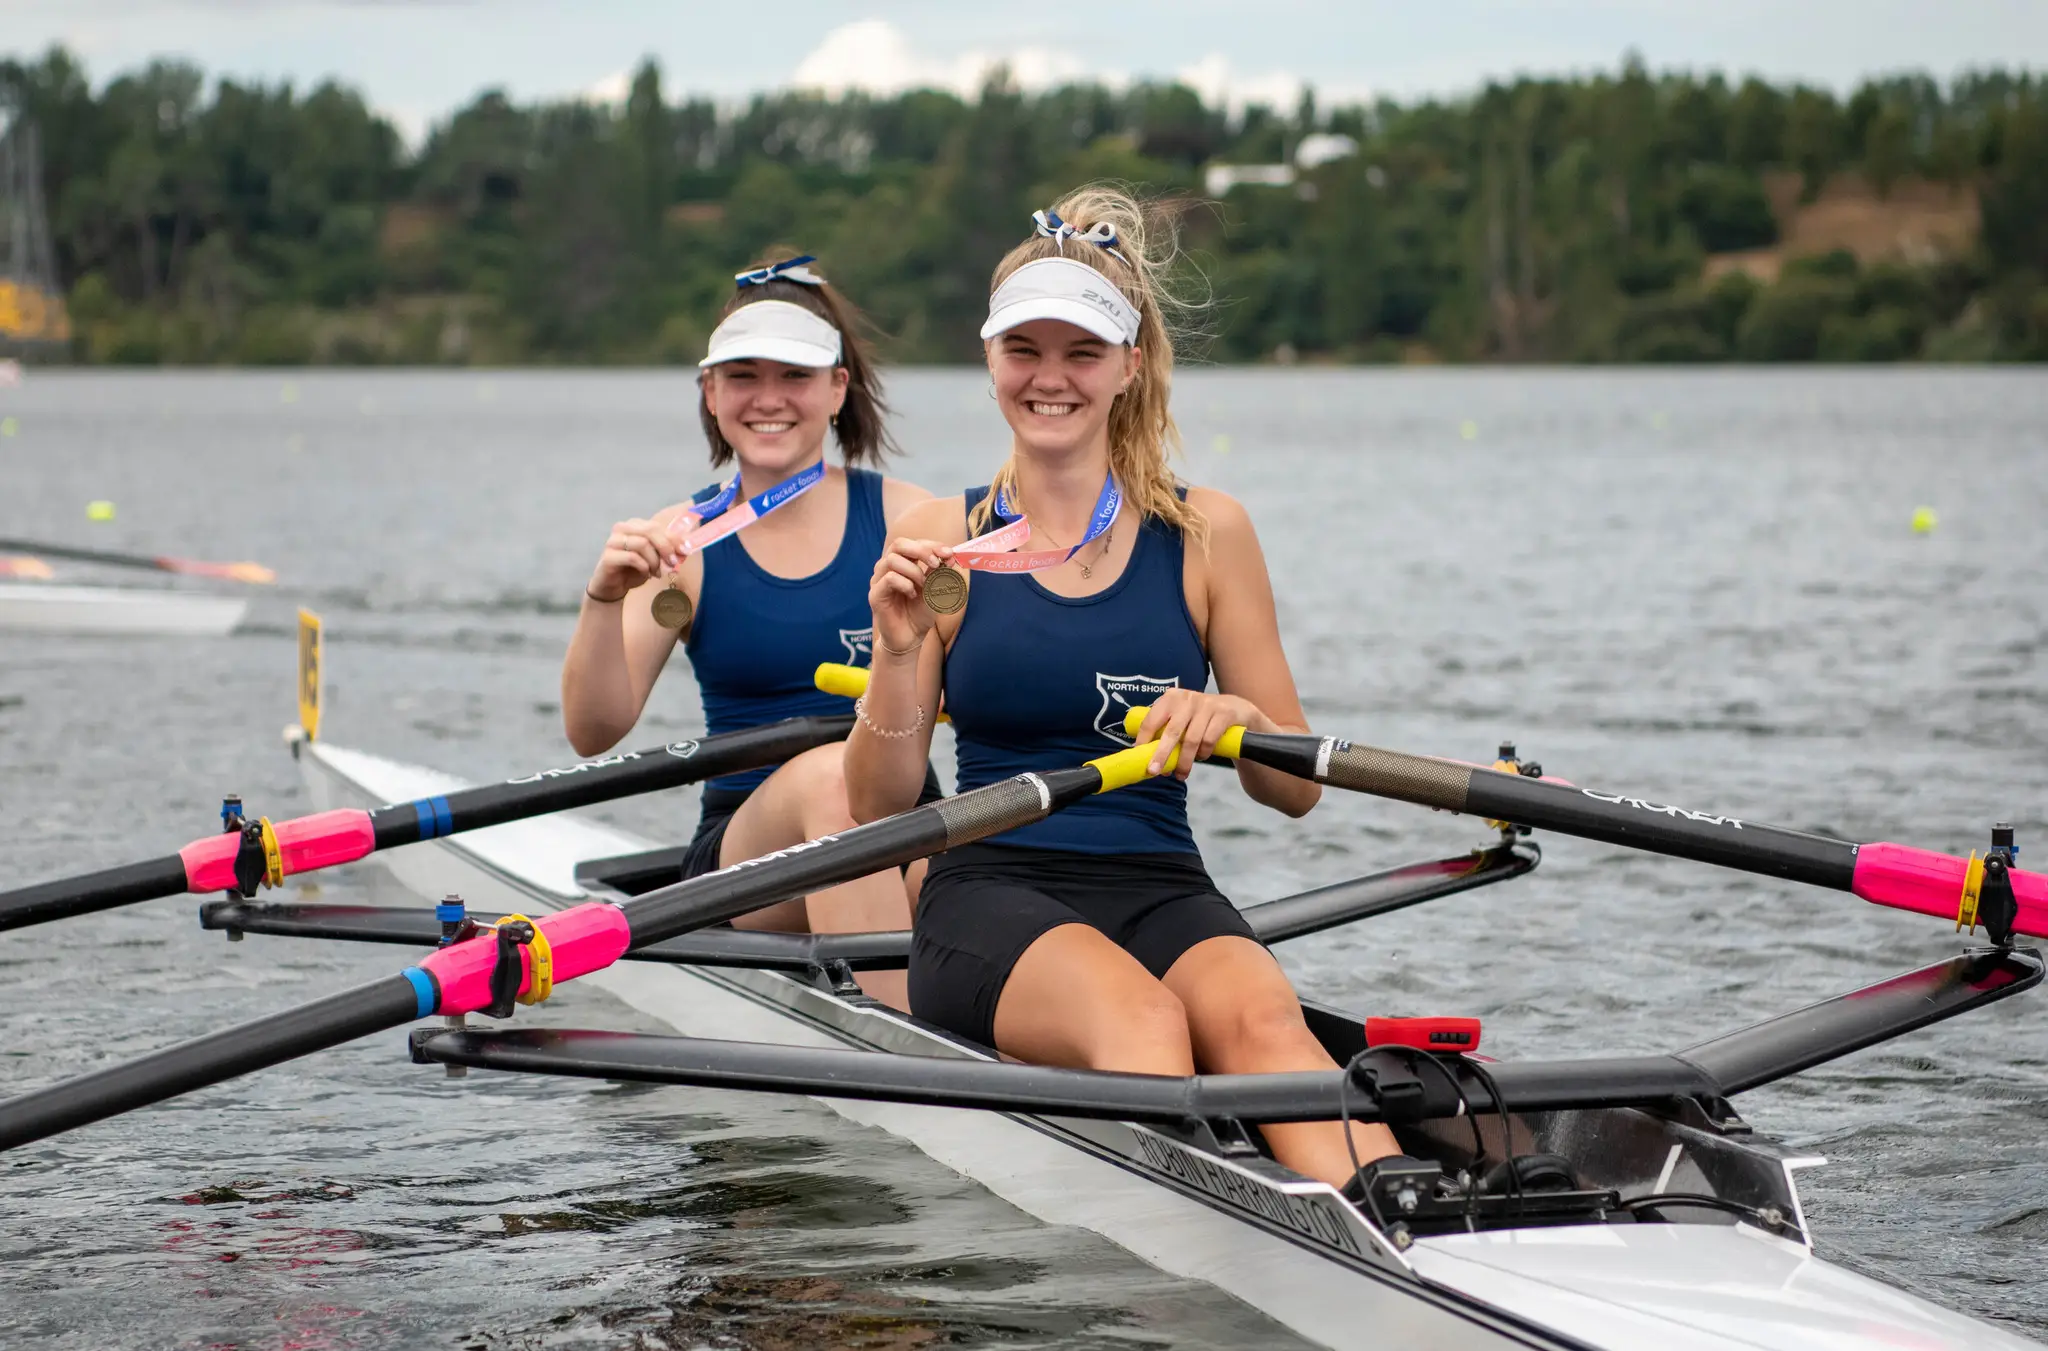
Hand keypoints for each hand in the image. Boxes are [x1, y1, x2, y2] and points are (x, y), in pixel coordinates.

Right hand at [588, 517, 680, 602]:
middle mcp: (622, 528)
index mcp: (634, 525)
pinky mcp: (608, 556)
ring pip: (642, 543)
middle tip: (673, 563)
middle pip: (650, 530)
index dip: (673, 538)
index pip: (657, 526)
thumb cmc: (635, 570)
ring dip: (654, 561)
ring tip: (657, 573)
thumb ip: (668, 550)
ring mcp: (613, 541)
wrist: (613, 586)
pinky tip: (646, 574)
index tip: (685, 551)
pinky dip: (644, 567)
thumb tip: (686, 547)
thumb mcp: (655, 558)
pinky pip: (632, 557)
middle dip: (666, 547)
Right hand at [868, 536, 953, 656]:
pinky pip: (888, 579)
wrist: (911, 637)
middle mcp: (888, 568)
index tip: (948, 553)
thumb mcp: (936, 590)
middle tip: (935, 563)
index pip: (914, 543)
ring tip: (923, 585)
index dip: (932, 545)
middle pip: (898, 544)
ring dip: (914, 570)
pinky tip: (913, 594)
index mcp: (903, 563)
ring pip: (892, 560)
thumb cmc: (921, 612)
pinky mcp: (875, 595)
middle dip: (920, 550)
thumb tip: (950, 556)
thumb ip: (941, 572)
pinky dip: (905, 584)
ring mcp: (879, 580)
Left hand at [1131, 689, 1271, 779]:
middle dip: (1161, 755)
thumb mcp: (1182, 716)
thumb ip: (1166, 729)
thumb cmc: (1200, 718)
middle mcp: (1187, 699)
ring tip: (1181, 774)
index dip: (1144, 740)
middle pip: (1170, 732)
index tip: (1140, 757)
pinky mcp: (1223, 714)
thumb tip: (1146, 755)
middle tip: (1154, 771)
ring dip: (1185, 761)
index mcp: (1171, 698)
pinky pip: (1209, 740)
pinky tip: (1202, 757)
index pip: (1152, 720)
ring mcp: (1206, 705)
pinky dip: (1203, 753)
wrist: (1236, 709)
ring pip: (1191, 740)